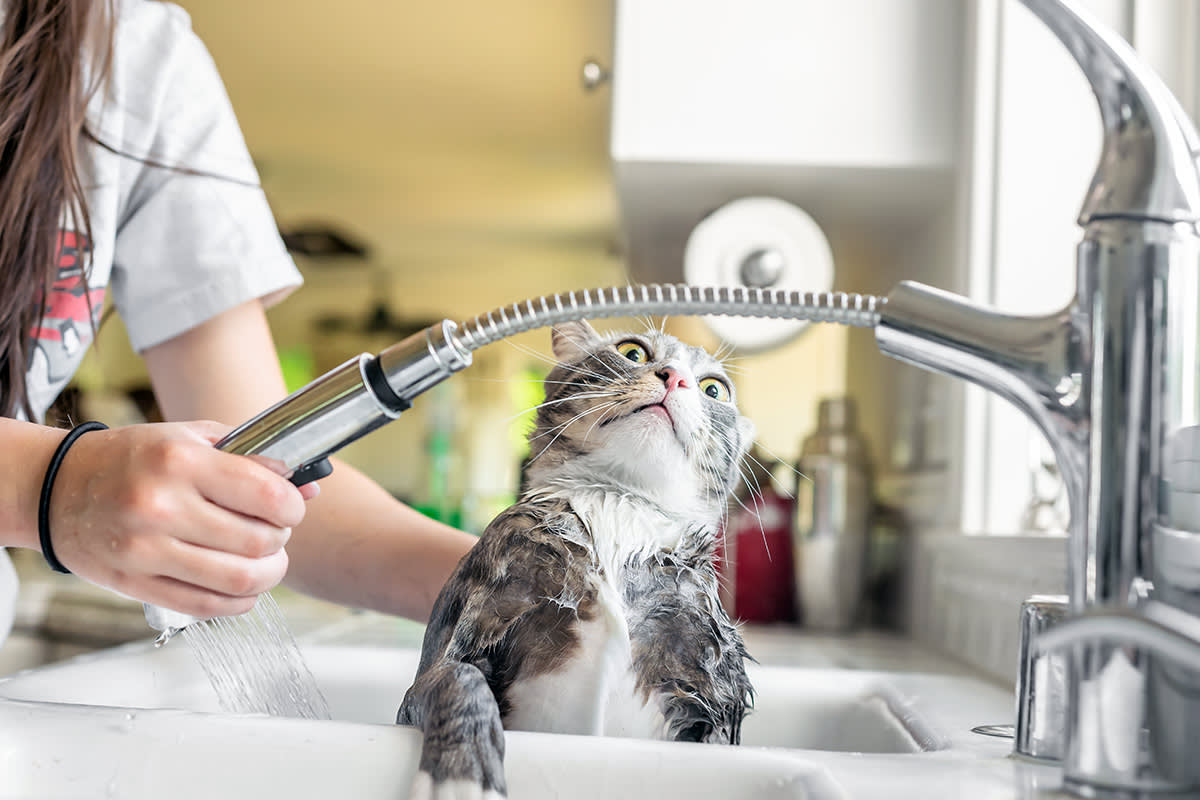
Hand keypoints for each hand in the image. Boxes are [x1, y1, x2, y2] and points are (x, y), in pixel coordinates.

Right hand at [45, 420, 309, 617]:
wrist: (56, 488)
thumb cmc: (132, 458)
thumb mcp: (191, 439)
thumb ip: (251, 458)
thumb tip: (309, 487)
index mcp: (180, 460)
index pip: (267, 495)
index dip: (292, 506)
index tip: (290, 507)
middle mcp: (162, 506)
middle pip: (259, 540)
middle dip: (281, 539)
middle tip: (275, 532)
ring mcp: (146, 550)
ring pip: (240, 579)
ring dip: (269, 574)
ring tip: (267, 560)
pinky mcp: (135, 584)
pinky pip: (207, 606)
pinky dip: (240, 602)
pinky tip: (244, 588)